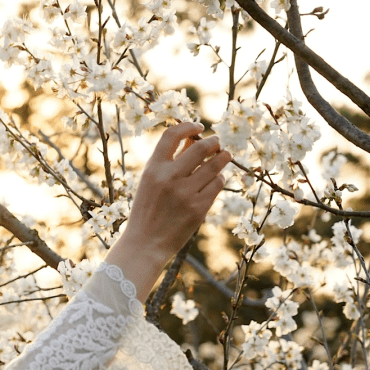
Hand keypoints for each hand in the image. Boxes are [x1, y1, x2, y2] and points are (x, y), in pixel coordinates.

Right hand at [104, 122, 230, 300]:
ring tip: (225, 156)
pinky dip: (219, 179)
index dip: (188, 126)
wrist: (144, 244)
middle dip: (214, 141)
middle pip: (201, 147)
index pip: (172, 135)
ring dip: (223, 158)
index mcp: (153, 169)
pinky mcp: (198, 208)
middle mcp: (169, 178)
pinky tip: (215, 181)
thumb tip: (194, 140)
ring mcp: (185, 193)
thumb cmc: (147, 210)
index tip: (199, 127)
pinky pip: (217, 184)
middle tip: (218, 142)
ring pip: (215, 165)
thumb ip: (169, 162)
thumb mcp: (150, 183)